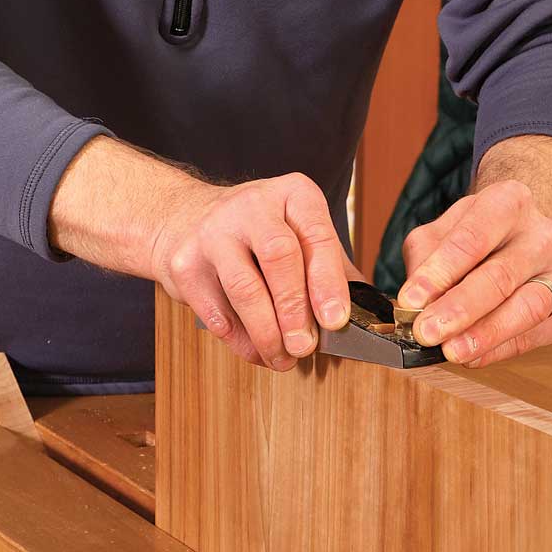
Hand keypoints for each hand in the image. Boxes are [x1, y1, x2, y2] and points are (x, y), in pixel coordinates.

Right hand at [150, 173, 355, 369]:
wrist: (183, 218)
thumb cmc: (258, 233)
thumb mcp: (299, 233)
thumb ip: (332, 268)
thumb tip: (368, 314)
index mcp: (293, 194)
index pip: (316, 235)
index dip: (327, 282)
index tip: (335, 320)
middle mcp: (252, 205)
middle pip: (279, 257)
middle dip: (295, 309)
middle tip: (305, 347)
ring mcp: (213, 231)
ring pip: (245, 288)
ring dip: (267, 332)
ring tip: (282, 358)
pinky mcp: (184, 263)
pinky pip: (216, 311)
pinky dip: (239, 340)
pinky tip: (256, 351)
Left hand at [398, 180, 551, 366]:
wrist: (522, 237)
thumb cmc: (476, 235)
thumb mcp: (442, 231)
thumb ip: (425, 261)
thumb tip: (413, 305)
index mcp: (510, 202)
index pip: (473, 238)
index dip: (440, 272)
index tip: (411, 300)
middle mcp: (545, 233)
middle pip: (501, 275)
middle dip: (460, 308)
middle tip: (427, 332)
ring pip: (527, 307)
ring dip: (486, 334)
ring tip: (451, 351)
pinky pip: (537, 335)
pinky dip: (501, 349)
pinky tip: (473, 356)